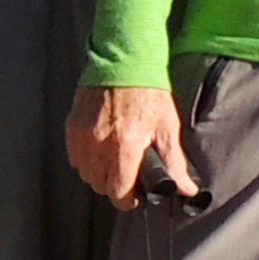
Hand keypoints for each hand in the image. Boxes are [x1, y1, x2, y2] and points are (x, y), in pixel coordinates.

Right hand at [67, 85, 192, 207]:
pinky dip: (87, 159)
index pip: (118, 191)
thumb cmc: (148, 92)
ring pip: (85, 173)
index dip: (128, 199)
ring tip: (114, 162)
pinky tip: (100, 150)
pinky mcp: (72, 126)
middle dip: (114, 186)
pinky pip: (75, 157)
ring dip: (99, 174)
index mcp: (125, 145)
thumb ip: (174, 162)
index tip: (134, 196)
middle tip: (128, 176)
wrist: (125, 60)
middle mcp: (99, 143)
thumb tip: (186, 189)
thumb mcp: (167, 127)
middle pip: (100, 185)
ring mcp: (82, 135)